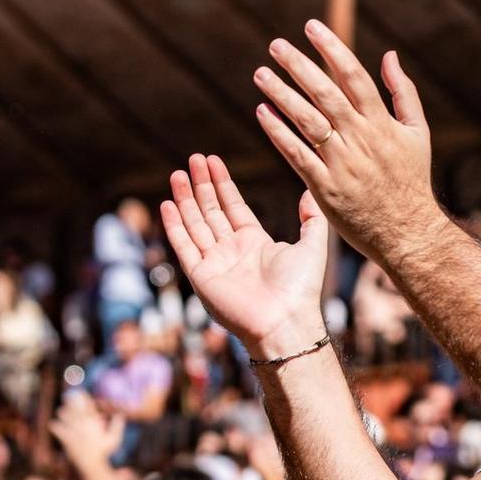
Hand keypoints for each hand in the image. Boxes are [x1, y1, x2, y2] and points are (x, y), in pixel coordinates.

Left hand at [49, 394, 124, 469]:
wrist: (91, 464)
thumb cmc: (104, 452)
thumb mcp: (114, 439)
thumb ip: (117, 426)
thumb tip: (120, 415)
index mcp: (94, 423)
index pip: (88, 406)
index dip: (84, 398)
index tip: (81, 392)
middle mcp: (83, 425)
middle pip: (75, 409)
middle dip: (71, 401)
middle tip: (68, 396)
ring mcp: (74, 432)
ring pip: (66, 418)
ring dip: (63, 413)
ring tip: (61, 411)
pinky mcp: (67, 439)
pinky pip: (59, 430)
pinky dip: (55, 427)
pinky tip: (52, 424)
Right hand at [160, 153, 329, 358]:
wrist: (284, 321)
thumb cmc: (300, 288)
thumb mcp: (313, 245)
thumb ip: (311, 218)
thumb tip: (310, 192)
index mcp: (255, 242)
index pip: (233, 206)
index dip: (222, 184)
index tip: (212, 161)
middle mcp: (232, 251)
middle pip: (211, 211)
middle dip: (201, 185)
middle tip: (192, 159)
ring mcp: (214, 263)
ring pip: (195, 224)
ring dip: (185, 199)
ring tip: (178, 173)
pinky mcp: (201, 277)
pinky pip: (184, 247)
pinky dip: (175, 226)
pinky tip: (168, 204)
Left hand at [250, 21, 443, 264]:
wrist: (408, 232)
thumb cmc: (411, 180)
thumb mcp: (417, 132)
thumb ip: (403, 92)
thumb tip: (388, 54)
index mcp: (382, 123)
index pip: (354, 76)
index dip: (332, 49)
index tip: (311, 27)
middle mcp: (361, 139)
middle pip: (326, 94)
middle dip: (299, 66)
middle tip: (275, 45)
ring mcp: (342, 164)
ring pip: (307, 121)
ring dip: (282, 95)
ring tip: (260, 74)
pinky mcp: (326, 188)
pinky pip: (297, 156)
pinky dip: (279, 133)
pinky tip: (262, 113)